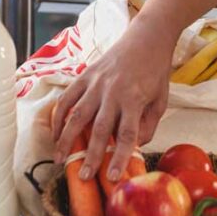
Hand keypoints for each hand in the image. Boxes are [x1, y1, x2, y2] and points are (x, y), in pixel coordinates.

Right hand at [51, 17, 173, 182]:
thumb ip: (148, 125)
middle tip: (83, 176)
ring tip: (59, 159)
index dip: (119, 158)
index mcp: (134, 99)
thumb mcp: (161, 100)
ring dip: (66, 139)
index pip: (127, 134)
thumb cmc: (155, 71)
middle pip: (100, 129)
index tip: (111, 177)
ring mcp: (96, 82)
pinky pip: (67, 97)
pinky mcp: (85, 75)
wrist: (146, 37)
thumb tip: (134, 146)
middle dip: (91, 155)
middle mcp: (113, 91)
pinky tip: (56, 133)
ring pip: (77, 114)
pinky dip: (58, 116)